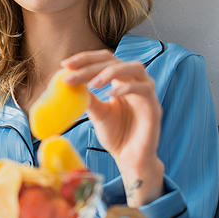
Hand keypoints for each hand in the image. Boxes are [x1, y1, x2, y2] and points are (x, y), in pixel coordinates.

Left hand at [62, 49, 164, 205]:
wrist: (130, 158)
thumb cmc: (116, 135)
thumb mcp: (97, 114)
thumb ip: (87, 98)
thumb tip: (69, 83)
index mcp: (120, 80)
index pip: (104, 60)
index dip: (85, 59)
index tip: (65, 65)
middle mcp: (134, 81)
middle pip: (114, 61)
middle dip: (90, 66)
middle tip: (70, 74)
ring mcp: (146, 91)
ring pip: (133, 67)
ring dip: (110, 72)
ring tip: (91, 83)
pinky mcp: (154, 105)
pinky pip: (143, 88)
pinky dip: (126, 89)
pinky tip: (110, 95)